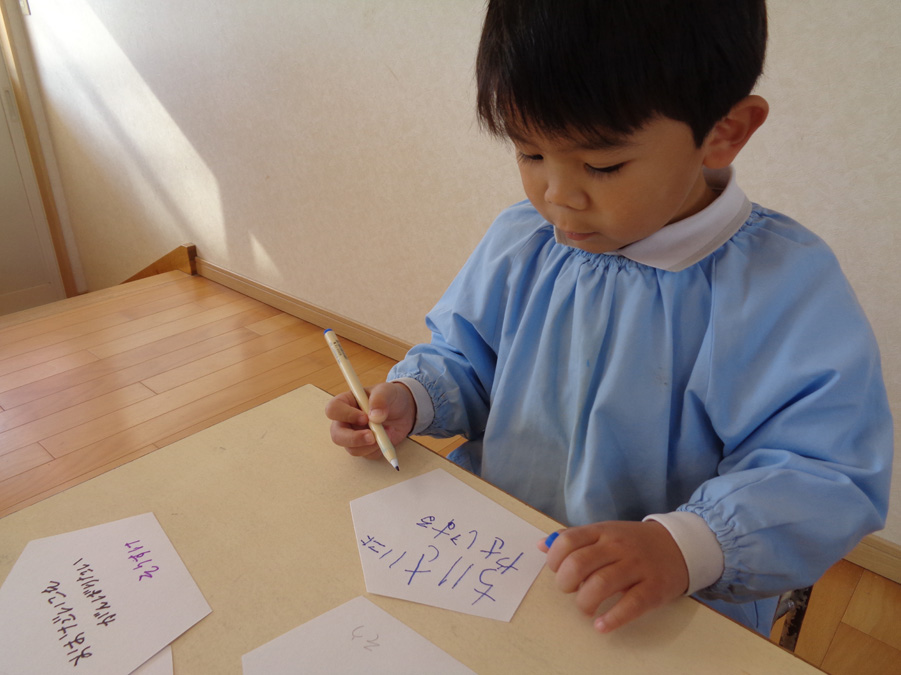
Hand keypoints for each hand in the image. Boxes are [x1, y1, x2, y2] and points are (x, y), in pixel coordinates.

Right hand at [325, 382, 415, 458]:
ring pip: (352, 449)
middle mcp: (346, 421)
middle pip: (337, 435)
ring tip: (388, 430)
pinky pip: (368, 455)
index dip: (346, 415)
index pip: (333, 410)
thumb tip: (375, 416)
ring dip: (372, 444)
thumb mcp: (387, 391)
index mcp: (346, 403)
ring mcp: (354, 436)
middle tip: (372, 437)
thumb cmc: (390, 397)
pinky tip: (389, 436)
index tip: (365, 417)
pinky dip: (380, 448)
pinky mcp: (365, 447)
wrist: (404, 410)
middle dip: (354, 439)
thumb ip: (380, 399)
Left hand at [539, 520, 688, 632]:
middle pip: (579, 564)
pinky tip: (602, 625)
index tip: (558, 571)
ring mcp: (637, 566)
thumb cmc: (632, 542)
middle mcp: (617, 546)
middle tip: (570, 590)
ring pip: (601, 584)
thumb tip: (541, 546)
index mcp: (602, 531)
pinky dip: (612, 619)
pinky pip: (630, 605)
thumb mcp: (605, 532)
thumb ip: (575, 539)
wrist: (678, 545)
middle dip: (565, 583)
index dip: (555, 559)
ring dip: (585, 602)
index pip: (568, 541)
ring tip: (586, 608)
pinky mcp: (653, 588)